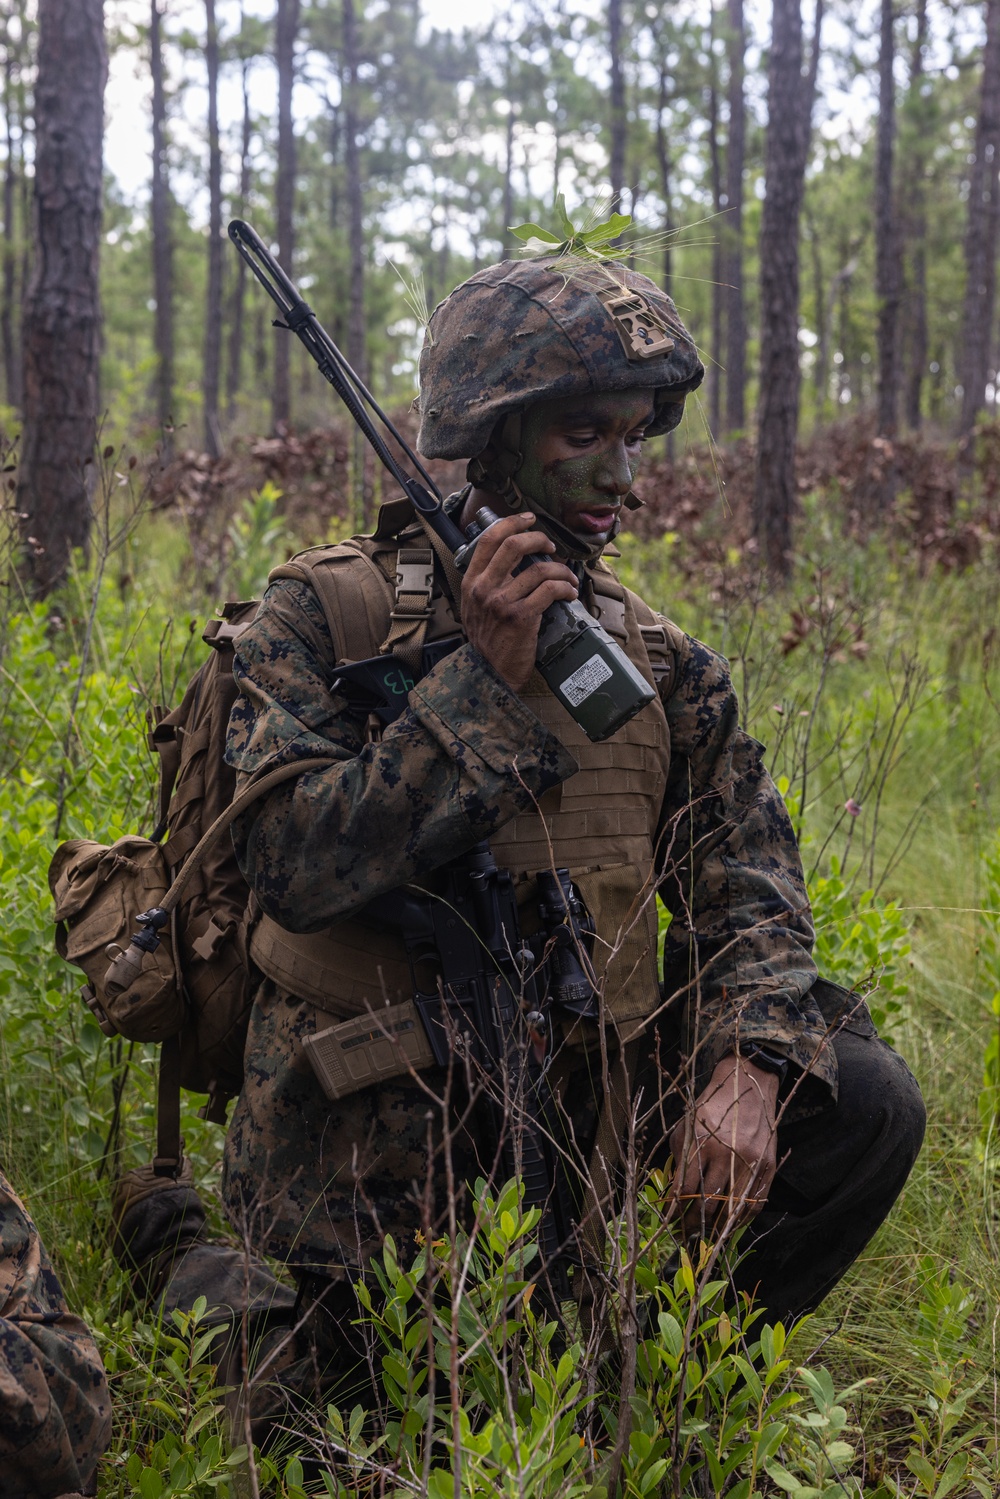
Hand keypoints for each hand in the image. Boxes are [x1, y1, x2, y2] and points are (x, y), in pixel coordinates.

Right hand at [460, 513, 578, 691]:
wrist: (488, 673)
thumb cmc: (486, 641)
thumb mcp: (474, 607)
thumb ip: (487, 583)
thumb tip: (516, 561)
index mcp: (471, 582)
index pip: (488, 540)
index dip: (512, 523)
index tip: (529, 519)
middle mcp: (484, 588)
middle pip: (514, 545)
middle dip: (540, 539)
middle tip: (551, 547)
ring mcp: (502, 602)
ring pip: (539, 569)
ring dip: (561, 570)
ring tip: (568, 577)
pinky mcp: (521, 617)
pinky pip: (550, 590)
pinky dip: (565, 587)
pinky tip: (569, 592)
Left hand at [669, 1054, 778, 1237]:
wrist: (747, 1086)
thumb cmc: (711, 1106)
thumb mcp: (687, 1125)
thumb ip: (680, 1158)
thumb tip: (674, 1193)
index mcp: (702, 1143)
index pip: (685, 1189)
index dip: (676, 1210)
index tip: (670, 1221)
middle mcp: (727, 1155)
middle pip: (708, 1203)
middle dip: (694, 1224)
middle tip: (686, 1234)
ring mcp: (750, 1162)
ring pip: (732, 1209)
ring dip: (718, 1228)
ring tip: (707, 1236)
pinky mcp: (768, 1167)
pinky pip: (755, 1204)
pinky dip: (742, 1220)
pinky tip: (730, 1225)